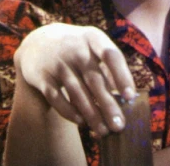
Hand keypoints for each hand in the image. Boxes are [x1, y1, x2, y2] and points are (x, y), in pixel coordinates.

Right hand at [14, 23, 136, 136]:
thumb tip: (126, 98)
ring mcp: (57, 62)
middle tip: (119, 126)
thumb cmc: (78, 48)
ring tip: (103, 130)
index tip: (130, 97)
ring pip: (77, 92)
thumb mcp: (92, 46)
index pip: (111, 55)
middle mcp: (75, 48)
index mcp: (93, 38)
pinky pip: (57, 98)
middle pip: (95, 80)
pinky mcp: (42, 76)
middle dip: (108, 105)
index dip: (122, 76)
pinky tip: (82, 122)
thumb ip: (108, 67)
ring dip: (92, 114)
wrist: (39, 41)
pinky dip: (69, 112)